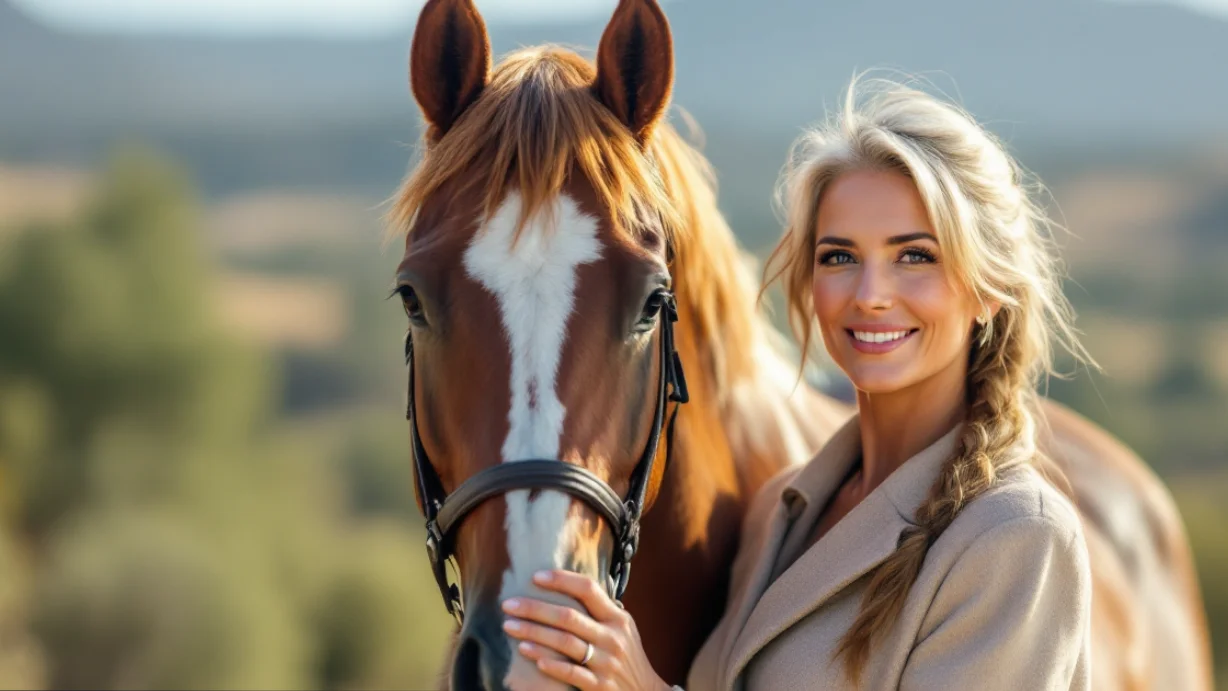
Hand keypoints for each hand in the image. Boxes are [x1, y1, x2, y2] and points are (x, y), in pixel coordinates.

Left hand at [501, 570, 668, 690]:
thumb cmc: (627, 656)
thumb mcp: (623, 628)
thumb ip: (600, 610)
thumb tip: (567, 586)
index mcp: (617, 618)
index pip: (588, 589)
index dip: (562, 580)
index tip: (536, 577)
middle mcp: (612, 637)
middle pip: (568, 617)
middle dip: (534, 609)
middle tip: (508, 604)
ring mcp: (606, 662)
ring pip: (564, 643)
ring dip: (533, 633)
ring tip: (510, 626)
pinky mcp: (599, 686)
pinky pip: (571, 673)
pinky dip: (550, 664)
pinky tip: (531, 655)